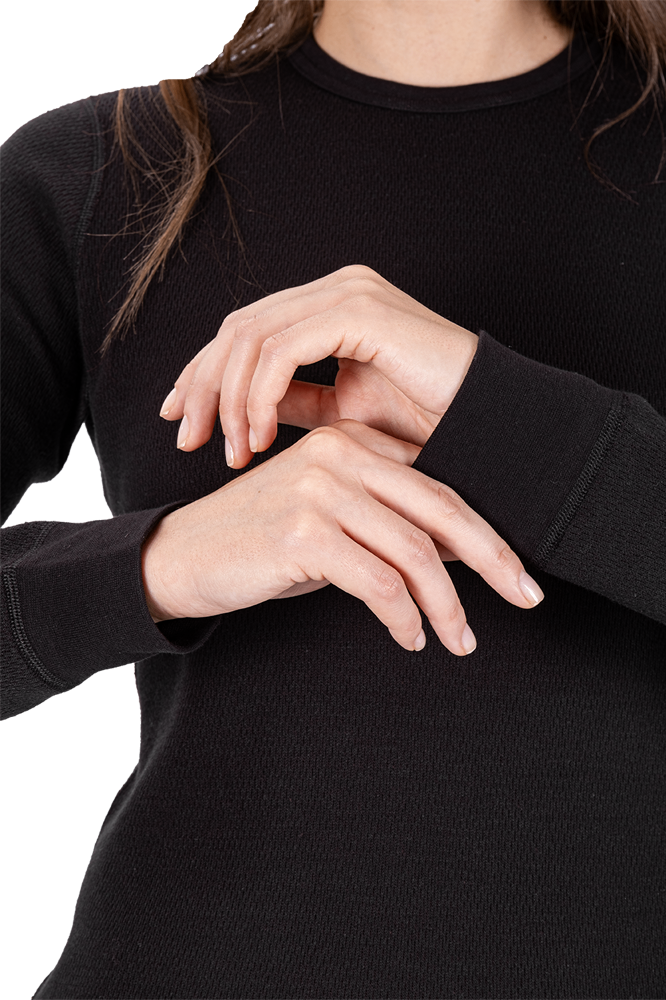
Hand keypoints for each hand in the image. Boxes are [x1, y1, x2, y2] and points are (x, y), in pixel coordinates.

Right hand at [141, 421, 543, 655]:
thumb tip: (461, 555)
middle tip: (527, 596)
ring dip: (446, 605)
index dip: (484, 532)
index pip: (437, 485)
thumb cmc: (261, 542)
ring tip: (459, 640)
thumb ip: (387, 524)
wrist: (182, 556)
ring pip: (413, 552)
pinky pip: (378, 583)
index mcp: (351, 440)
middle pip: (439, 509)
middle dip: (492, 558)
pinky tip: (409, 639)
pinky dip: (402, 618)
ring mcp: (320, 490)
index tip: (515, 571)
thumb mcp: (331, 522)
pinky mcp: (303, 531)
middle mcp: (339, 455)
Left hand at [158, 264, 478, 465]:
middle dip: (203, 385)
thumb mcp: (343, 416)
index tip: (178, 416)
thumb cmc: (429, 422)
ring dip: (230, 399)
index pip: (246, 330)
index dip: (203, 372)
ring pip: (252, 338)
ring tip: (231, 450)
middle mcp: (334, 289)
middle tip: (186, 437)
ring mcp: (347, 293)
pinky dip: (260, 396)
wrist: (491, 424)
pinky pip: (284, 350)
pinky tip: (259, 435)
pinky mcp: (360, 312)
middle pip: (237, 328)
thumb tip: (245, 413)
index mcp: (329, 306)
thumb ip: (295, 403)